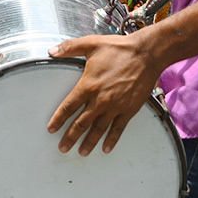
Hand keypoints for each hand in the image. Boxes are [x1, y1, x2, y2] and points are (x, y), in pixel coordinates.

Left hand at [46, 32, 160, 154]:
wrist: (146, 54)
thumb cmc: (118, 48)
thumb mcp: (90, 44)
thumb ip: (68, 48)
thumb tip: (51, 51)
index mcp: (88, 85)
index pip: (69, 106)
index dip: (59, 119)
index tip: (51, 129)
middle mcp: (100, 99)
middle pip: (81, 123)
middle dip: (70, 137)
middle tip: (62, 148)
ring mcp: (116, 106)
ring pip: (98, 129)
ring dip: (89, 142)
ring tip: (81, 152)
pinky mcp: (129, 110)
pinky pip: (118, 129)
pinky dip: (111, 140)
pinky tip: (105, 149)